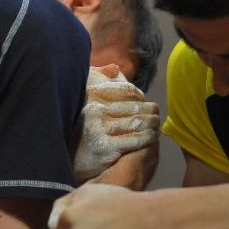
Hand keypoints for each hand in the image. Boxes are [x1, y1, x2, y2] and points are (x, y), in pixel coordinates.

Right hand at [73, 65, 158, 182]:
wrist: (71, 159)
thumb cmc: (82, 126)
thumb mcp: (85, 98)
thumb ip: (99, 78)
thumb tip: (115, 69)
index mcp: (92, 95)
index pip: (126, 91)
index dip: (139, 96)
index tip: (145, 100)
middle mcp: (94, 110)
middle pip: (134, 107)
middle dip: (149, 110)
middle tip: (157, 113)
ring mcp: (99, 129)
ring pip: (137, 122)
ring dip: (152, 123)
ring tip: (157, 123)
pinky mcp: (105, 147)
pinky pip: (135, 139)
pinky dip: (148, 137)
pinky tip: (153, 136)